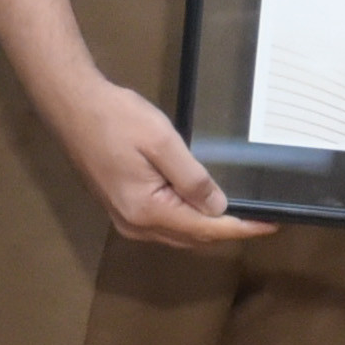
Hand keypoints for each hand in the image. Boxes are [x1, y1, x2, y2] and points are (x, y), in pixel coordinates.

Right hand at [52, 73, 270, 248]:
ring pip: (177, 234)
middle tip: (261, 218)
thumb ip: (193, 179)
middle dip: (228, 230)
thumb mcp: (162, 142)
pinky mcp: (120, 209)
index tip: (271, 225)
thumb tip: (219, 208)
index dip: (241, 228)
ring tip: (240, 215)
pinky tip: (201, 207)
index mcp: (147, 211)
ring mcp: (125, 220)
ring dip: (208, 228)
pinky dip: (187, 220)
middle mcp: (135, 225)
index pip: (205, 228)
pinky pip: (163, 225)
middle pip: (192, 237)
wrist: (72, 106)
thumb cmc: (117, 119)